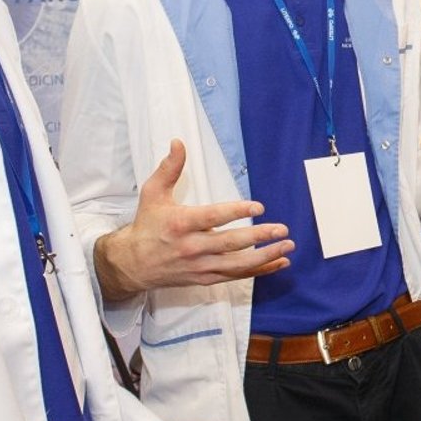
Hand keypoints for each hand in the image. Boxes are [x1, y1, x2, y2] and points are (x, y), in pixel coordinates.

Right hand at [95, 140, 292, 301]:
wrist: (133, 264)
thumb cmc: (147, 225)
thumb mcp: (153, 193)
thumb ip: (169, 168)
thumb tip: (179, 142)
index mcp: (180, 223)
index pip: (213, 217)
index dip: (236, 211)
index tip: (258, 206)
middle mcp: (192, 247)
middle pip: (230, 243)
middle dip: (259, 236)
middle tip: (282, 229)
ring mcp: (200, 265)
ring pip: (238, 264)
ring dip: (265, 256)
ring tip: (287, 246)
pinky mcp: (205, 278)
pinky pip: (236, 276)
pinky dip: (259, 270)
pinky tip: (278, 261)